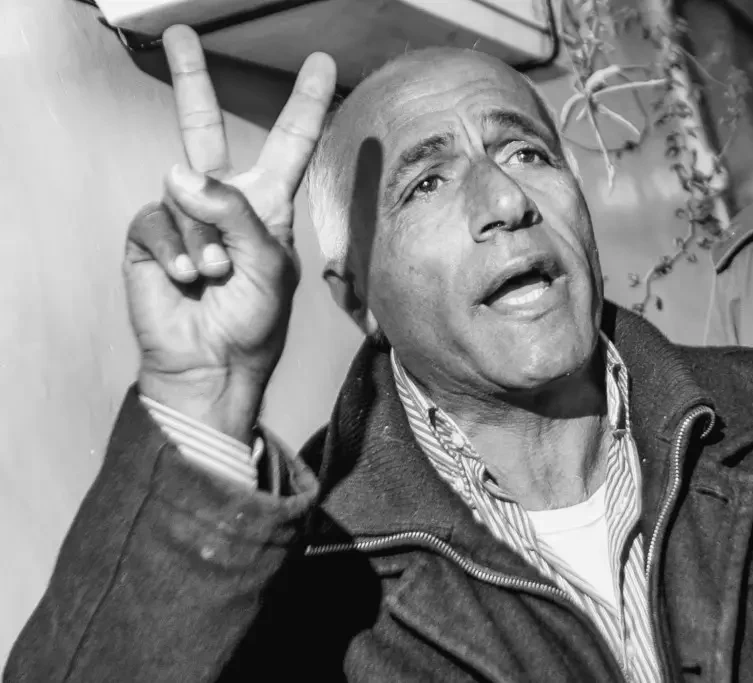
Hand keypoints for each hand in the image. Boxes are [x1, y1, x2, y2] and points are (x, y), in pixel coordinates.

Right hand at [124, 26, 335, 439]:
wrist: (212, 366)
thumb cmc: (253, 322)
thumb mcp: (268, 267)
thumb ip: (235, 215)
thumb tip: (180, 173)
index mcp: (266, 206)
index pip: (288, 145)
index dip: (304, 105)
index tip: (322, 64)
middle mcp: (223, 202)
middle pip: (204, 129)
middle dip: (192, 80)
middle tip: (180, 33)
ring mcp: (182, 216)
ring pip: (187, 195)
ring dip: (206, 243)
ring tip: (217, 279)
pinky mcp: (150, 235)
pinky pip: (159, 222)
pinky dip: (177, 254)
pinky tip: (189, 281)